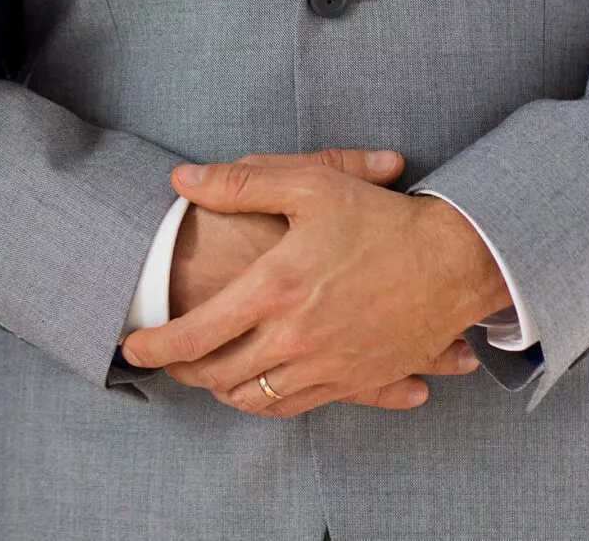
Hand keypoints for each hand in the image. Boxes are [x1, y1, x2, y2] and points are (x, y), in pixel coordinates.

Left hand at [122, 160, 510, 417]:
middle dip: (181, 371)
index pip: (195, 334)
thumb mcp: (308, 185)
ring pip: (255, 398)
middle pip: (218, 374)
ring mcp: (327, 365)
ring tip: (204, 373)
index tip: (131, 348)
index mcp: (275, 288)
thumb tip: (182, 179)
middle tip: (163, 360)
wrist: (458, 260)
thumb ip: (240, 182)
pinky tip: (256, 388)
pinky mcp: (356, 381)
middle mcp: (295, 336)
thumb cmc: (381, 217)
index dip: (155, 346)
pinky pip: (297, 408)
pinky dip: (266, 403)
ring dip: (221, 389)